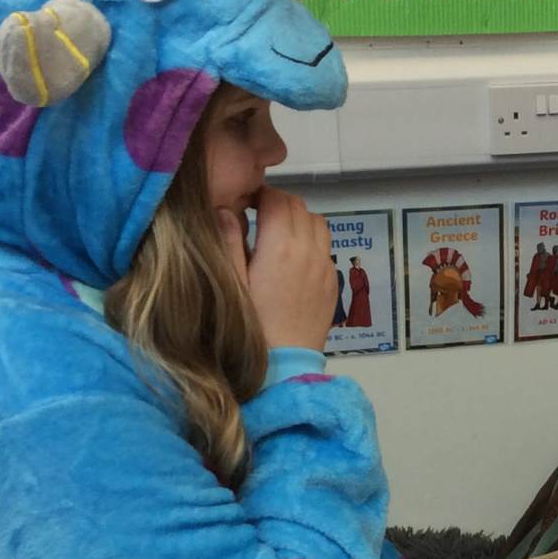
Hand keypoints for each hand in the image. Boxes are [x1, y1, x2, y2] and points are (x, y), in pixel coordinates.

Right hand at [218, 189, 336, 352]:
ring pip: (317, 222)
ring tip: (277, 234)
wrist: (285, 364)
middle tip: (258, 215)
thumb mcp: (231, 283)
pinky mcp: (332, 282)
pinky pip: (325, 247)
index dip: (259, 194)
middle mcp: (309, 250)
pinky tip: (292, 259)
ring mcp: (324, 266)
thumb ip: (228, 242)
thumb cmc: (251, 326)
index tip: (245, 203)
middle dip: (278, 203)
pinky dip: (311, 240)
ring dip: (298, 219)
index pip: (276, 199)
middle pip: (299, 206)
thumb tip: (225, 209)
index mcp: (280, 246)